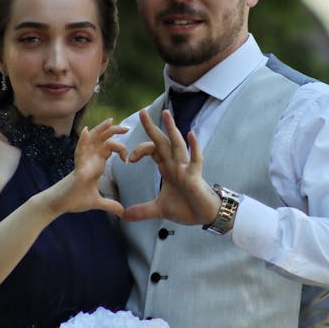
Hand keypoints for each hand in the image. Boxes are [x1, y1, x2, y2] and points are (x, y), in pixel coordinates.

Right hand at [43, 119, 127, 217]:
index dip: (120, 146)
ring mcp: (83, 162)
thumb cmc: (74, 200)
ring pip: (92, 140)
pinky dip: (82, 141)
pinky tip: (86, 131)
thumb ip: (110, 204)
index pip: (109, 147)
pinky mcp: (77, 169)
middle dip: (114, 131)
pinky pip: (79, 152)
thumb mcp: (97, 201)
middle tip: (127, 127)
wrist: (59, 205)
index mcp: (96, 163)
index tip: (129, 156)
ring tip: (111, 122)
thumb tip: (122, 212)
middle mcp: (90, 159)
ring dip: (101, 130)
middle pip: (102, 139)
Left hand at [124, 109, 219, 225]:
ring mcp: (186, 168)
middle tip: (142, 111)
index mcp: (167, 168)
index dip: (140, 150)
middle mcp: (176, 164)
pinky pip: (195, 159)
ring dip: (172, 129)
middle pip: (162, 141)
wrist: (204, 216)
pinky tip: (190, 134)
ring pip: (177, 144)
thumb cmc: (186, 208)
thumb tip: (124, 216)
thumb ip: (142, 210)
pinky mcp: (195, 176)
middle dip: (152, 127)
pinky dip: (194, 147)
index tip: (129, 159)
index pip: (152, 150)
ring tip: (166, 113)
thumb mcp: (159, 209)